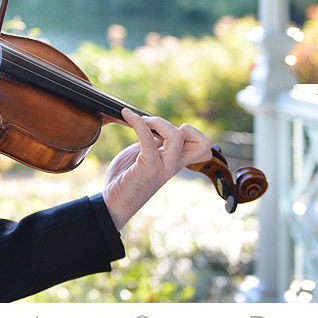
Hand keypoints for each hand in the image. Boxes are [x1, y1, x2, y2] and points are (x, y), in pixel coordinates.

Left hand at [102, 108, 211, 229]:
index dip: (192, 132)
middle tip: (156, 126)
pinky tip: (127, 115)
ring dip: (158, 121)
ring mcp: (163, 167)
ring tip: (140, 121)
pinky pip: (148, 138)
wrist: (113, 203)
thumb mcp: (145, 157)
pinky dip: (137, 122)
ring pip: (177, 136)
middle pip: (204, 142)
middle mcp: (173, 165)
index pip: (204, 147)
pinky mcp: (148, 167)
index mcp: (175, 162)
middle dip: (185, 126)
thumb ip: (155, 143)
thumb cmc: (126, 179)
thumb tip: (157, 128)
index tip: (166, 129)